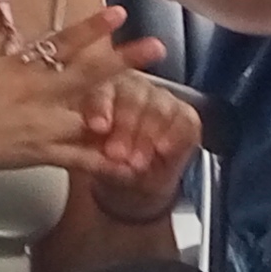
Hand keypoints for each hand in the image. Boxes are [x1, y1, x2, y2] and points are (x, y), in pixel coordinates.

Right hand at [0, 10, 155, 177]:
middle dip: (123, 60)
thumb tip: (17, 50)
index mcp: (18, 66)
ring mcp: (40, 124)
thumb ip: (4, 59)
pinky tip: (131, 165)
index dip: (92, 27)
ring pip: (91, 118)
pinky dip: (106, 163)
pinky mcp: (39, 153)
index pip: (61, 42)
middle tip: (155, 48)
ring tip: (154, 115)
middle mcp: (35, 92)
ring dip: (123, 117)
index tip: (119, 13)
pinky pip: (80, 159)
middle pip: (87, 74)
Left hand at [79, 73, 204, 214]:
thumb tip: (87, 150)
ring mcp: (161, 99)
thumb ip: (85, 150)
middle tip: (117, 154)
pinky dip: (175, 135)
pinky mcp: (186, 116)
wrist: (130, 184)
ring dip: (148, 135)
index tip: (98, 127)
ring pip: (158, 106)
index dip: (100, 106)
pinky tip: (163, 149)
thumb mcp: (86, 158)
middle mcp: (132, 88)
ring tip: (137, 162)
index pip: (100, 89)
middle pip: (132, 95)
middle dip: (126, 126)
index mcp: (100, 91)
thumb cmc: (103, 164)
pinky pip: (186, 120)